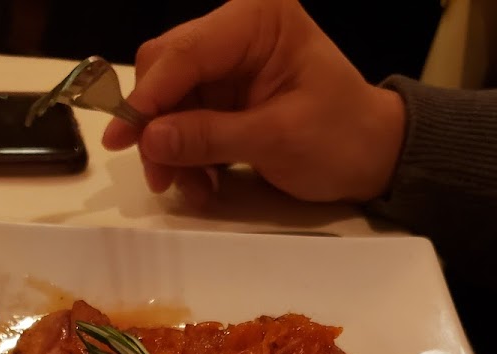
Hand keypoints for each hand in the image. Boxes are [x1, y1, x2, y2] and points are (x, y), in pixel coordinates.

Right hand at [103, 0, 405, 205]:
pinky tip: (204, 184)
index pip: (185, 52)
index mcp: (257, 19)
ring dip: (172, 150)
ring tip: (192, 190)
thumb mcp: (275, 140)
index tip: (121, 137)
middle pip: (168, 71)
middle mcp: (238, 31)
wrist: (375, 158)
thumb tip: (151, 141)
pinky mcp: (227, 96)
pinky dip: (188, 157)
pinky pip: (187, 123)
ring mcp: (230, 65)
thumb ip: (209, 137)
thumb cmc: (342, 139)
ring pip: (171, 102)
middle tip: (159, 175)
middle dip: (157, 126)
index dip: (148, 97)